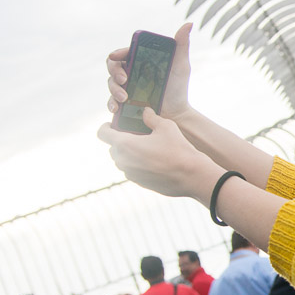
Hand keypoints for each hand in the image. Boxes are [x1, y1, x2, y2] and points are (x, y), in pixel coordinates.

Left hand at [97, 108, 222, 199]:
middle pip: (113, 148)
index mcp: (125, 144)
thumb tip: (145, 112)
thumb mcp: (166, 126)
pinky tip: (157, 161)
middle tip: (138, 136)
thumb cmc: (179, 149)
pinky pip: (133, 171)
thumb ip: (151, 118)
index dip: (106, 127)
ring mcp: (130, 174)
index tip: (114, 125)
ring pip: (123, 160)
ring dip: (131, 154)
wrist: (192, 176)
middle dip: (122, 141)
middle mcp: (123, 161)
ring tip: (149, 149)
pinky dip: (140, 165)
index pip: (102, 133)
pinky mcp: (140, 183)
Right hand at [107, 23, 193, 120]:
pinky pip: (111, 101)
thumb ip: (181, 45)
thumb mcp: (181, 65)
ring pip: (110, 83)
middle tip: (124, 80)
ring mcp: (124, 87)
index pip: (122, 52)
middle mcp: (129, 72)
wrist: (176, 112)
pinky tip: (116, 108)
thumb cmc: (178, 86)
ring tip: (125, 98)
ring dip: (114, 89)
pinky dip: (111, 103)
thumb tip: (188, 24)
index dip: (117, 53)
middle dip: (115, 72)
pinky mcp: (122, 102)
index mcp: (139, 60)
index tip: (116, 57)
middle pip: (112, 66)